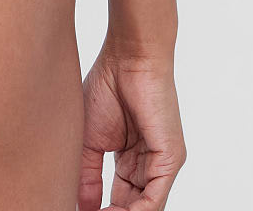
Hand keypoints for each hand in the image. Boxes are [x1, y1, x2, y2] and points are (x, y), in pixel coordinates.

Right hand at [77, 44, 185, 209]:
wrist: (127, 58)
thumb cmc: (108, 85)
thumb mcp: (91, 139)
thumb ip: (88, 174)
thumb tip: (82, 206)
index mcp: (130, 158)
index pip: (119, 198)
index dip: (100, 210)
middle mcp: (148, 165)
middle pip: (132, 206)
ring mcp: (161, 163)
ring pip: (145, 207)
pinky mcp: (170, 159)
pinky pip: (155, 198)